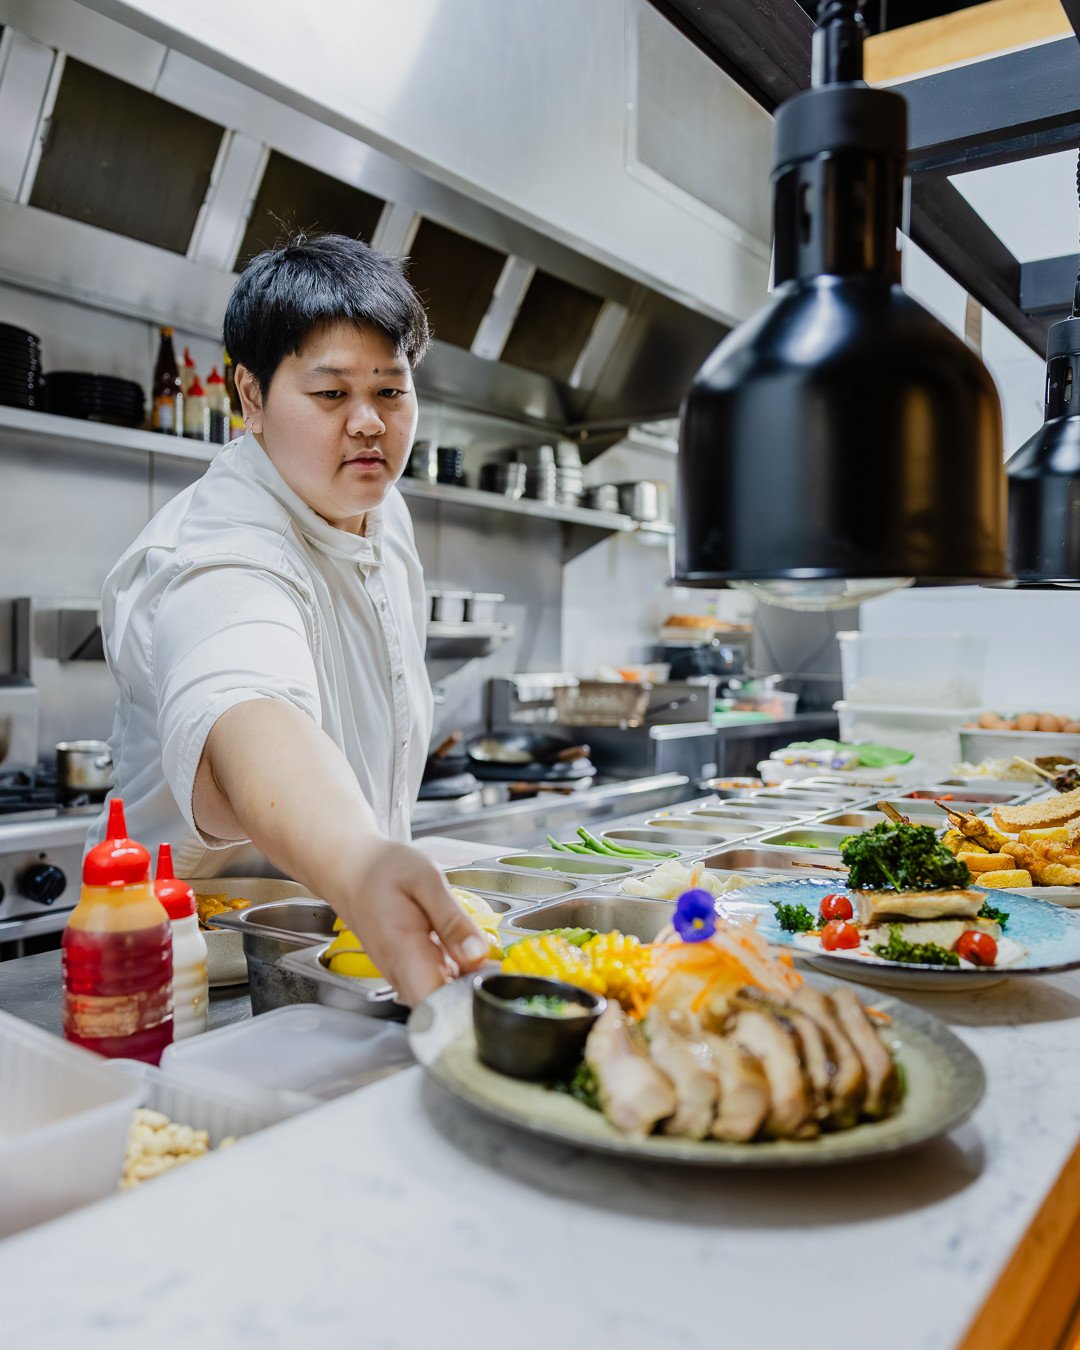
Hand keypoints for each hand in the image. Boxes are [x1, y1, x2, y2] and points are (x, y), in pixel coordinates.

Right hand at [333, 839, 489, 1006]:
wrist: (349, 868)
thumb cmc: (383, 869)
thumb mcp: (426, 880)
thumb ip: (452, 920)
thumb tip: (478, 955)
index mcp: (404, 949)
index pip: (435, 1003)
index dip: (467, 1001)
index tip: (491, 982)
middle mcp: (397, 970)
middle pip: (438, 1006)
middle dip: (471, 993)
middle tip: (493, 967)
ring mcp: (397, 973)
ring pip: (434, 997)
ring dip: (462, 985)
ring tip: (480, 958)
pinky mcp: (400, 969)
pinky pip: (428, 983)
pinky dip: (450, 975)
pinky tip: (462, 953)